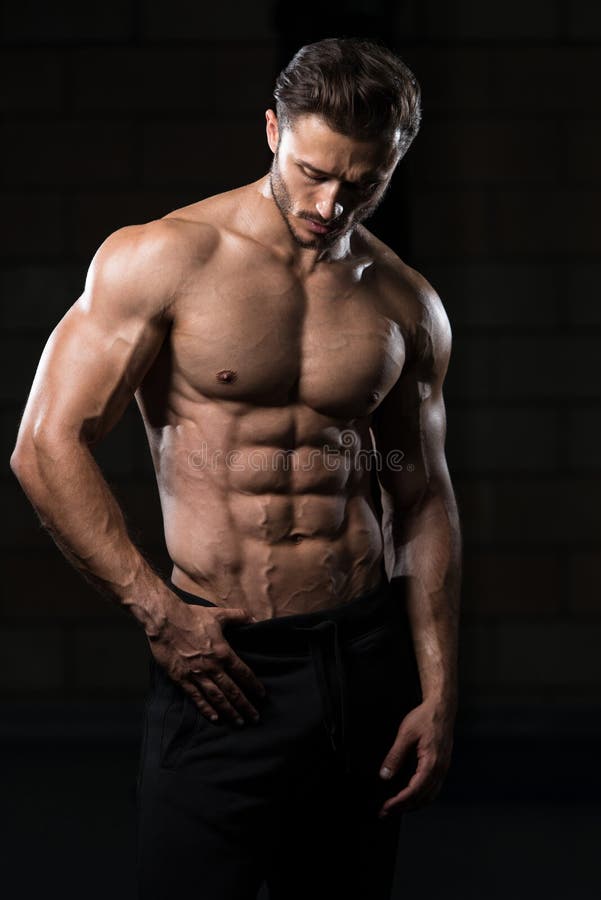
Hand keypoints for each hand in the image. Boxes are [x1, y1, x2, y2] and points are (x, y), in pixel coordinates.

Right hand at [147, 594, 266, 725]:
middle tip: (255, 718)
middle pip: (232, 690)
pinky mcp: (181, 678)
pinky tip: (215, 718)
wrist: (164, 620)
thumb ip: (240, 617)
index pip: (243, 673)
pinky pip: (196, 697)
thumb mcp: (219, 614)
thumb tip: (257, 620)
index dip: (254, 685)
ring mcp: (196, 674)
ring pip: (216, 698)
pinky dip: (206, 709)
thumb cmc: (191, 616)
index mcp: (222, 652)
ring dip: (229, 711)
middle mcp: (212, 667)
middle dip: (245, 705)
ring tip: (239, 722)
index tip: (262, 696)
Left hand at [377, 697, 454, 817]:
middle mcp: (440, 769)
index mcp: (431, 763)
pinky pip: (433, 789)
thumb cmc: (426, 718)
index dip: (400, 802)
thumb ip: (395, 756)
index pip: (414, 791)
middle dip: (404, 808)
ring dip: (413, 805)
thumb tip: (385, 775)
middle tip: (386, 812)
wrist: (441, 708)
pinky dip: (421, 798)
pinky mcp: (442, 766)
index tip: (386, 807)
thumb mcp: (405, 734)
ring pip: (429, 797)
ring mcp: (443, 769)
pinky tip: (412, 797)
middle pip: (422, 798)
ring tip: (396, 808)